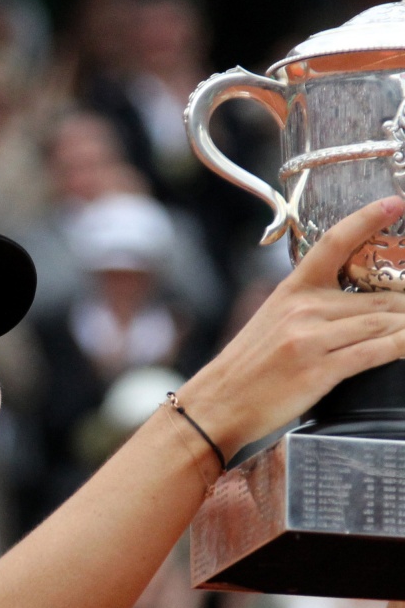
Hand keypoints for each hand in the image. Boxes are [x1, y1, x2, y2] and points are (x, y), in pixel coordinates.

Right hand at [184, 196, 404, 457]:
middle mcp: (303, 309)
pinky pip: (375, 352)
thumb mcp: (273, 321)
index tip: (394, 204)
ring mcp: (311, 339)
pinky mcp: (319, 369)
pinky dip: (400, 348)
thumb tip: (359, 307)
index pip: (333, 242)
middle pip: (377, 295)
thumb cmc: (247, 368)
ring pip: (382, 322)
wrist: (219, 402)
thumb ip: (311, 308)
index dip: (368, 219)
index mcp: (291, 290)